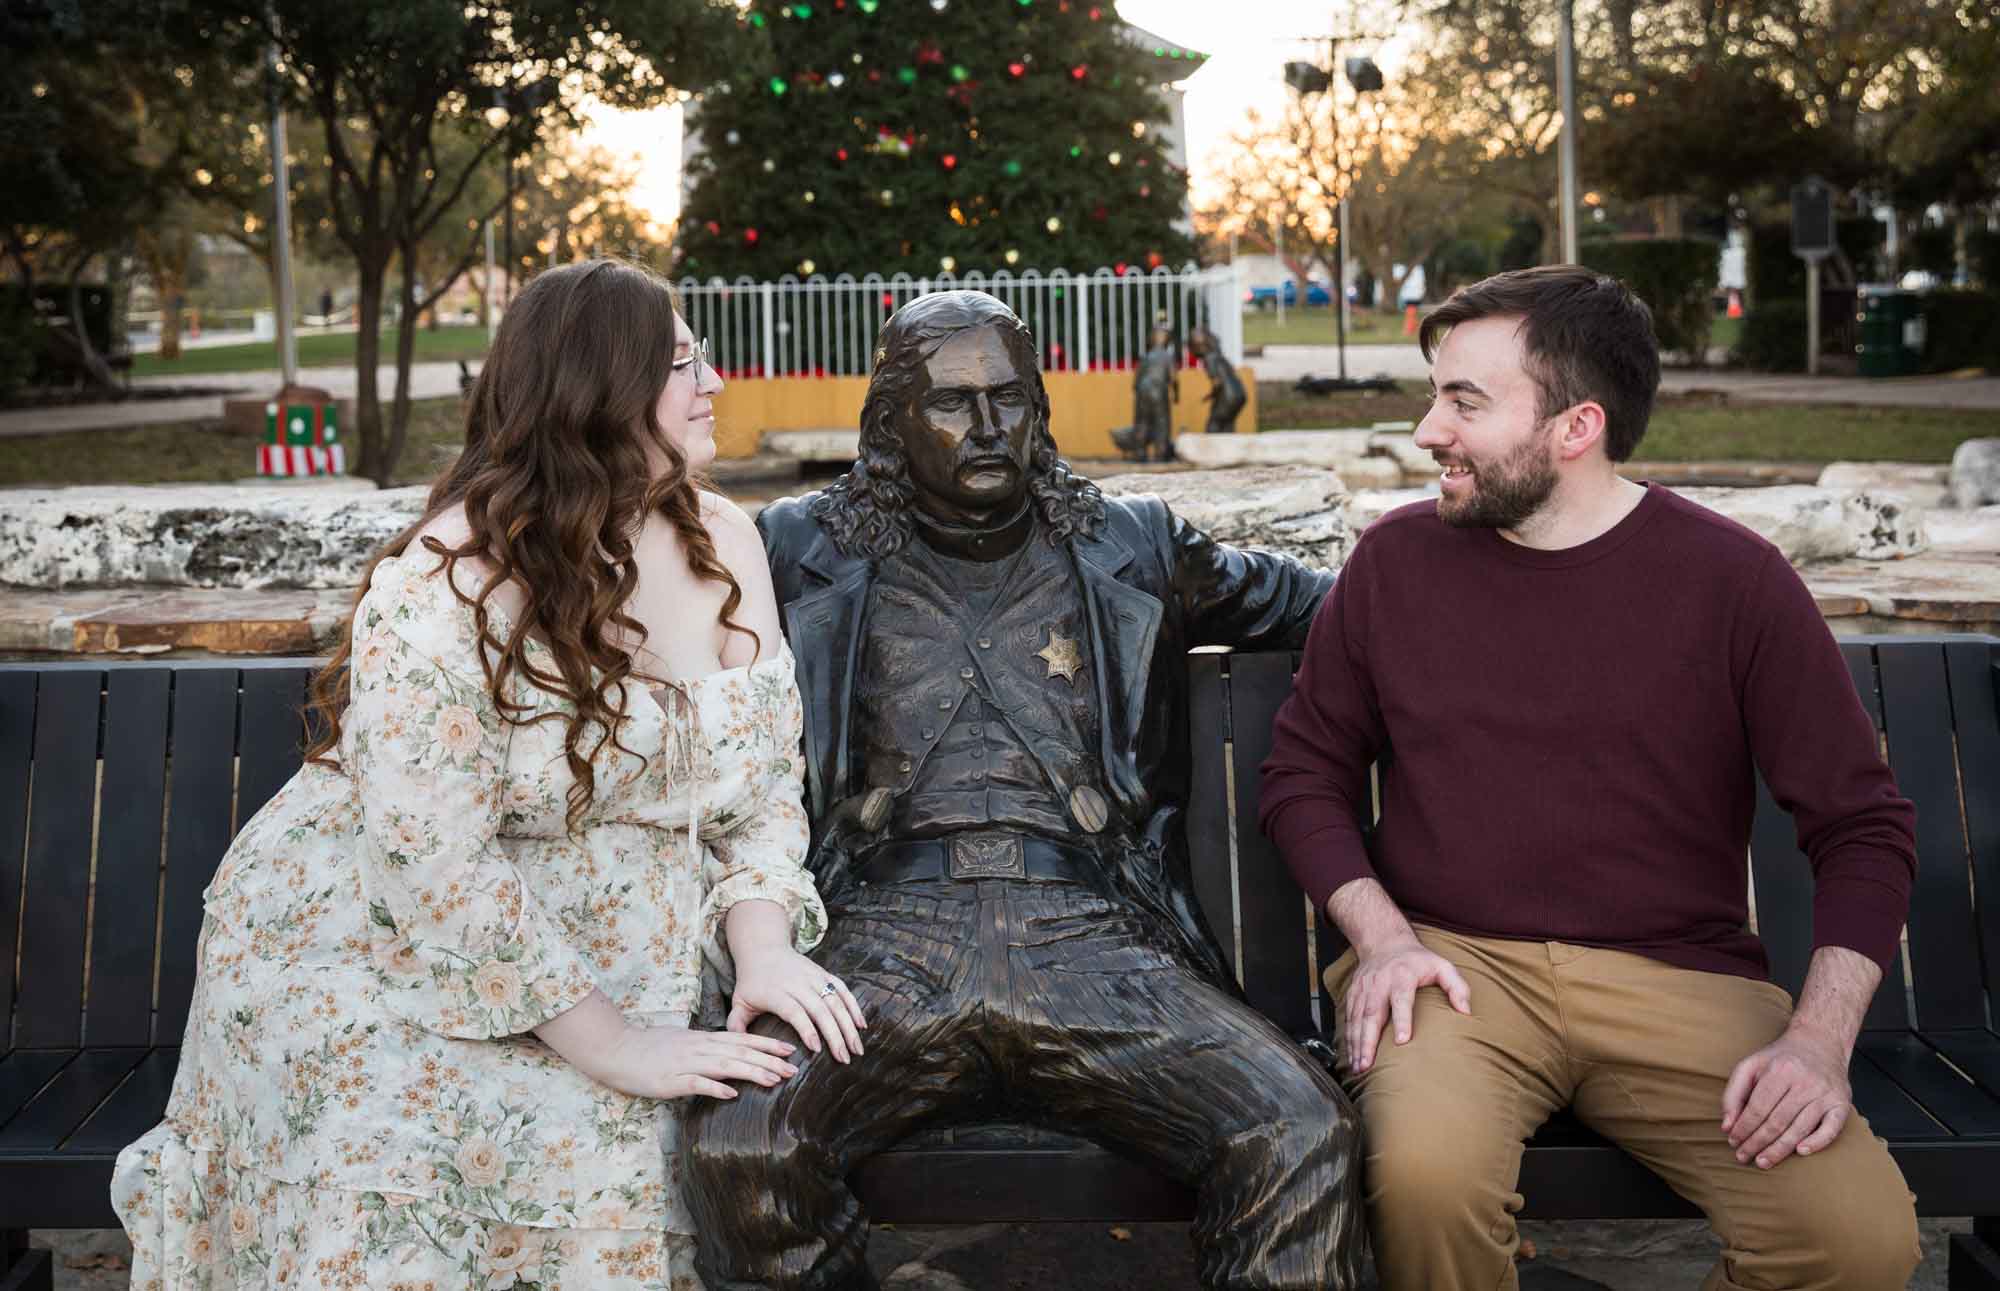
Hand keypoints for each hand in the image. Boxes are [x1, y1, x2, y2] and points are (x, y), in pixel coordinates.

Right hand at [595, 1023, 797, 1101]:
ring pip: (724, 1066)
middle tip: (792, 1069)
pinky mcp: (670, 1081)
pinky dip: (715, 1088)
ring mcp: (685, 1064)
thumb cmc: (650, 1047)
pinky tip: (732, 1094)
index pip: (741, 1039)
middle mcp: (699, 1049)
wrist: (618, 1050)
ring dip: (751, 1072)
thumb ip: (706, 1047)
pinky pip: (696, 1084)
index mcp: (703, 1040)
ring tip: (773, 1079)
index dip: (767, 1043)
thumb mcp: (684, 1042)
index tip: (789, 1049)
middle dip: (768, 1060)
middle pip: (740, 1053)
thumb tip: (729, 1054)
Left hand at [729, 945, 867, 1063]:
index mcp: (776, 992)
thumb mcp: (739, 1001)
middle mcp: (797, 983)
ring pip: (835, 1001)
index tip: (818, 1049)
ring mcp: (813, 976)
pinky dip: (853, 1006)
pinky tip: (862, 1025)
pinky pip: (842, 989)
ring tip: (857, 1049)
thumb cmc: (751, 983)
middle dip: (835, 1035)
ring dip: (849, 1025)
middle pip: (820, 1009)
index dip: (807, 1029)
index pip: (795, 1011)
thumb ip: (737, 1024)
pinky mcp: (823, 973)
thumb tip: (738, 1047)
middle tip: (844, 1058)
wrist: (764, 949)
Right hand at [1342, 937, 1470, 1072]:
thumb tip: (1466, 1012)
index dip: (1402, 1020)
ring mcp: (1363, 989)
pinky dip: (1348, 1038)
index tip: (1402, 1041)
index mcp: (1402, 975)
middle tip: (1368, 1064)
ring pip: (1357, 1018)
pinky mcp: (1353, 994)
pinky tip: (1351, 1056)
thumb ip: (1457, 987)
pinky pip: (1349, 1018)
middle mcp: (1379, 983)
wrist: (1384, 943)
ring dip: (1356, 1044)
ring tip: (1359, 1067)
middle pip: (1372, 1013)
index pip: (1401, 999)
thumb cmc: (1417, 960)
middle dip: (1368, 1041)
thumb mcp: (1442, 966)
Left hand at [1721, 1025, 1852, 1168]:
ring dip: (1780, 1149)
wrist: (1821, 1042)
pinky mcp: (1841, 1104)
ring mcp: (1825, 1094)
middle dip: (1757, 1143)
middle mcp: (1805, 1082)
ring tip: (1763, 1162)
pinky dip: (1817, 1142)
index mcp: (1780, 1071)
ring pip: (1800, 1128)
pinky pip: (1831, 1129)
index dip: (1744, 1128)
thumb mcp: (1751, 1065)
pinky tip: (1800, 1152)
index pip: (1758, 1107)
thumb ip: (1734, 1093)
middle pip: (1777, 1121)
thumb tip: (1727, 1125)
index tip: (1733, 1141)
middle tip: (1744, 1157)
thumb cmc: (1780, 1058)